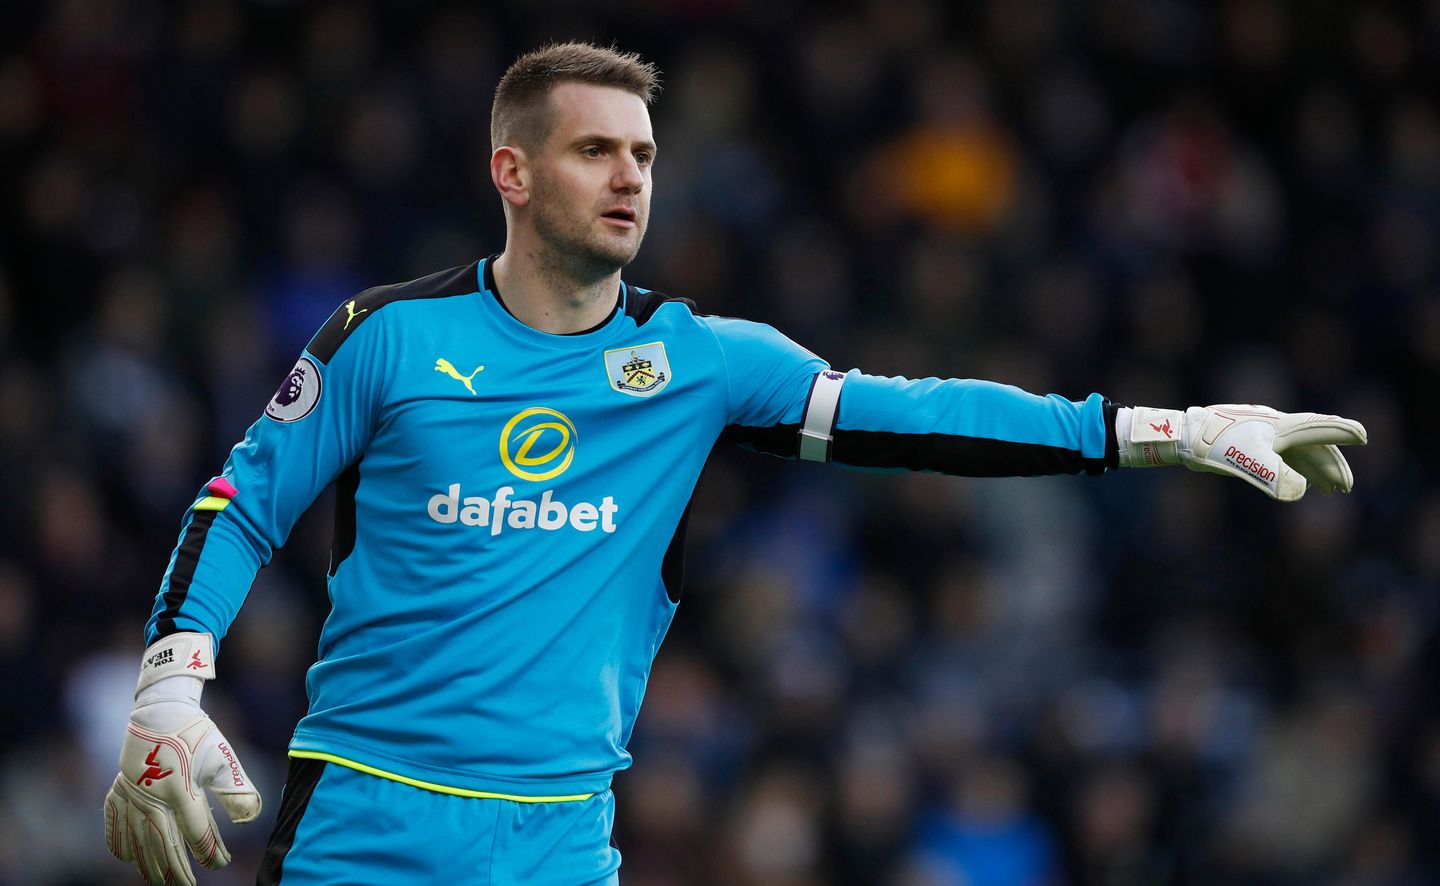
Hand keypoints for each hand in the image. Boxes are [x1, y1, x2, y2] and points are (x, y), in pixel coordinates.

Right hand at [104, 634, 261, 885]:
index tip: (222, 862)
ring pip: (138, 840)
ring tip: (160, 881)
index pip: (197, 834)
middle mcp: (151, 799)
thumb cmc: (198, 734)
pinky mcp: (118, 788)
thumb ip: (238, 790)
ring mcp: (131, 795)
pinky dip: (119, 843)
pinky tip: (126, 857)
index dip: (210, 852)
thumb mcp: (224, 758)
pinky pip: (113, 823)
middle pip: (163, 845)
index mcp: (180, 792)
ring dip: (149, 864)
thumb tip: (250, 819)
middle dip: (176, 870)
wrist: (161, 708)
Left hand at [1124, 404, 1366, 500]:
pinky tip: (1299, 483)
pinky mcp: (1250, 443)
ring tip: (1330, 491)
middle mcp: (1277, 427)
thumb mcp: (1247, 462)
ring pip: (1299, 452)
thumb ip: (1275, 476)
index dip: (1342, 432)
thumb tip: (1301, 493)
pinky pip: (1282, 456)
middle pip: (1315, 444)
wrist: (1184, 436)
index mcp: (1282, 426)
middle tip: (1345, 488)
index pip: (1321, 428)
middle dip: (1333, 466)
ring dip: (1316, 470)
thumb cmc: (1215, 445)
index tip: (1363, 436)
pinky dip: (1296, 469)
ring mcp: (1264, 434)